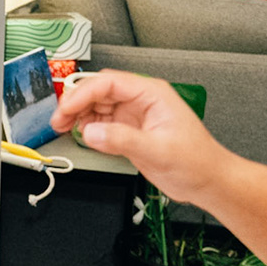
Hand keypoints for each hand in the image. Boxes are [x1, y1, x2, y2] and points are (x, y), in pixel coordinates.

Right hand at [48, 70, 231, 203]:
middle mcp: (141, 101)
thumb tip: (91, 132)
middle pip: (99, 91)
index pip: (108, 83)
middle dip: (76, 102)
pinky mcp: (130, 132)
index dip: (83, 94)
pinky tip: (79, 134)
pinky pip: (101, 123)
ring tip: (62, 126)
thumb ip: (122, 140)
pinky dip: (87, 127)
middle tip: (58, 119)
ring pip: (97, 106)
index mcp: (152, 94)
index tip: (66, 109)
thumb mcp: (158, 150)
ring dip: (78, 114)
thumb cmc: (197, 161)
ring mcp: (134, 116)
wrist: (208, 181)